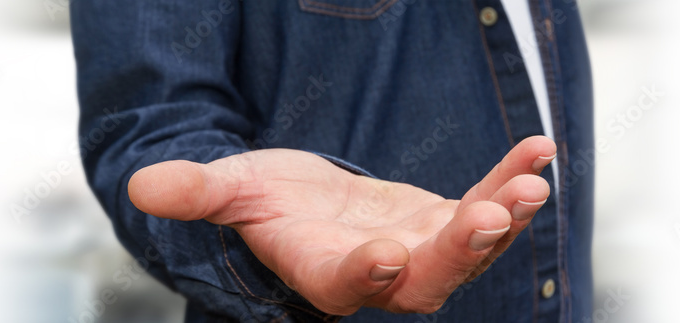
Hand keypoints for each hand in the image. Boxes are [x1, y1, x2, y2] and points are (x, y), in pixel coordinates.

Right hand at [128, 136, 555, 314]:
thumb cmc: (264, 204)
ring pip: (467, 249)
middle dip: (458, 252)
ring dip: (500, 218)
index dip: (365, 275)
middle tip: (488, 217)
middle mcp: (379, 274)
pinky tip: (539, 150)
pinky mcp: (444, 221)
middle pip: (424, 280)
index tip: (388, 253)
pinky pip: (484, 203)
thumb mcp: (231, 191)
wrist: (307, 206)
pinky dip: (508, 179)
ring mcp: (420, 250)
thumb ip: (197, 192)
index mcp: (321, 271)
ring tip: (530, 183)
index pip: (344, 284)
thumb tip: (141, 186)